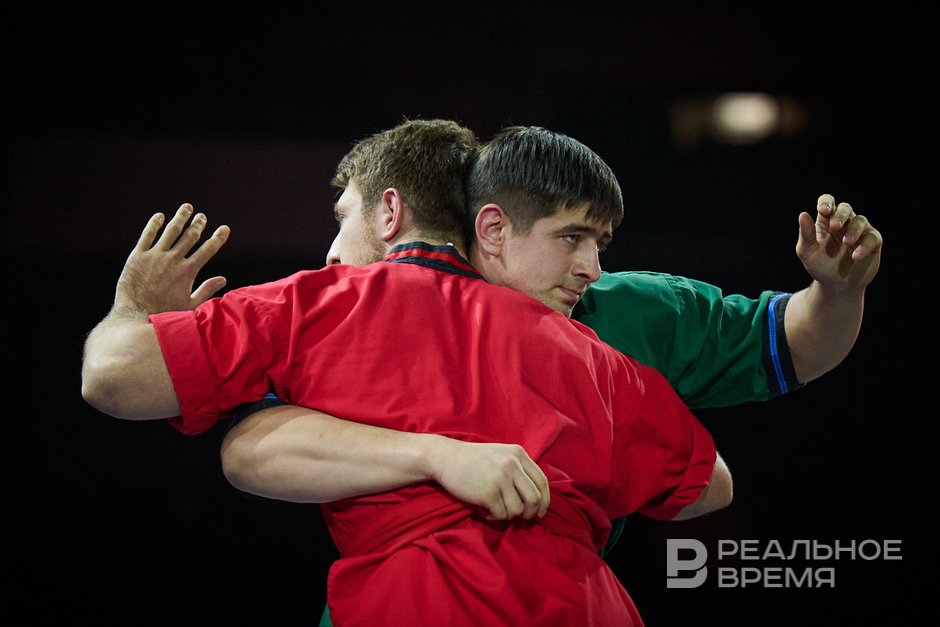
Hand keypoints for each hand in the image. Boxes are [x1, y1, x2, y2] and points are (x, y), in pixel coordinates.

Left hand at [115, 204, 229, 314]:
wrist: (135, 316)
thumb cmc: (164, 314)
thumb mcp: (189, 305)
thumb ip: (206, 290)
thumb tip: (222, 279)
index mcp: (187, 272)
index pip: (207, 250)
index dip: (218, 238)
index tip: (224, 228)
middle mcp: (172, 260)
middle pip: (190, 236)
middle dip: (198, 224)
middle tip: (202, 217)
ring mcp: (154, 256)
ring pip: (170, 231)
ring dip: (180, 218)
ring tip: (186, 208)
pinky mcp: (137, 256)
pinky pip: (147, 235)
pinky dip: (154, 224)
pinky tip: (160, 216)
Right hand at [431, 439, 549, 520]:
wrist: (445, 458)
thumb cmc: (473, 460)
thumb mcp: (501, 455)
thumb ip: (519, 470)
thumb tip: (537, 500)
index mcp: (518, 454)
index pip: (542, 481)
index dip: (545, 501)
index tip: (541, 513)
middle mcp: (512, 465)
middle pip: (534, 499)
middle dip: (530, 513)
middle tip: (522, 518)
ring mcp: (500, 478)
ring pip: (517, 510)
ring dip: (507, 515)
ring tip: (494, 507)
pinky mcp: (487, 493)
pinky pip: (500, 515)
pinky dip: (492, 516)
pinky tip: (482, 508)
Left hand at [795, 194, 881, 293]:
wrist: (836, 286)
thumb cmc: (819, 267)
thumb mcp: (807, 251)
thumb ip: (806, 234)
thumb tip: (803, 214)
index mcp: (826, 222)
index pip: (827, 202)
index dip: (826, 202)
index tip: (823, 210)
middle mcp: (844, 224)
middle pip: (845, 208)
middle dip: (841, 214)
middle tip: (835, 226)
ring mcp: (859, 232)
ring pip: (861, 220)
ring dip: (854, 230)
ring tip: (846, 243)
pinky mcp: (872, 243)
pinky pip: (873, 237)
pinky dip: (864, 245)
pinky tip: (855, 256)